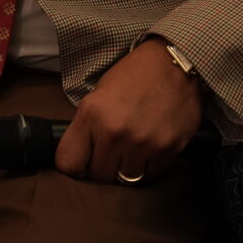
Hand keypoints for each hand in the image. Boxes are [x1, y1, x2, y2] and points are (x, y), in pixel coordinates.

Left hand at [54, 37, 202, 184]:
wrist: (174, 62)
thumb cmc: (135, 74)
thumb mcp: (101, 91)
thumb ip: (88, 126)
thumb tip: (83, 157)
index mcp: (92, 113)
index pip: (68, 162)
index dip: (75, 166)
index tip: (83, 162)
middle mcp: (115, 131)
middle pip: (99, 177)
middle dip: (103, 168)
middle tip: (112, 152)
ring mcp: (142, 143)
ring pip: (125, 181)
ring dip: (126, 169)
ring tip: (132, 148)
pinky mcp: (167, 148)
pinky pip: (151, 175)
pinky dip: (148, 166)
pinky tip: (150, 146)